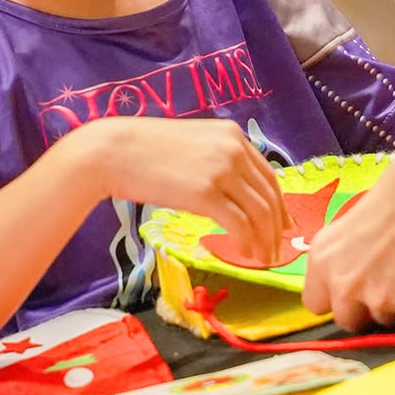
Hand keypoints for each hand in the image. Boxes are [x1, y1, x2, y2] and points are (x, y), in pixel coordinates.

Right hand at [88, 116, 290, 265]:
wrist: (113, 151)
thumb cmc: (143, 149)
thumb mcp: (192, 143)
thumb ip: (216, 159)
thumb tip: (230, 189)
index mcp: (232, 136)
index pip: (268, 175)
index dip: (279, 204)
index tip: (281, 224)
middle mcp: (233, 150)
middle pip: (269, 196)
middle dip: (276, 227)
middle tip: (276, 249)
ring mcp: (221, 171)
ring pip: (260, 213)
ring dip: (265, 240)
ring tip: (263, 259)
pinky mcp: (206, 194)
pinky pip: (240, 224)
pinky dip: (248, 243)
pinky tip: (245, 254)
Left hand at [302, 145, 394, 328]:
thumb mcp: (353, 221)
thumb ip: (345, 254)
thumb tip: (353, 269)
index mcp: (323, 258)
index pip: (314, 303)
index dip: (334, 298)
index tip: (350, 290)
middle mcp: (344, 284)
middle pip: (347, 320)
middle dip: (365, 308)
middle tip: (386, 283)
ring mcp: (379, 299)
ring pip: (385, 319)